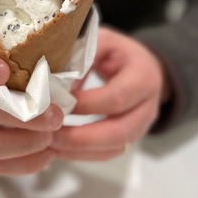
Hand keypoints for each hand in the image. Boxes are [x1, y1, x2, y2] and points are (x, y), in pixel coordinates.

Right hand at [0, 41, 63, 175]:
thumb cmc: (2, 64)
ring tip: (51, 137)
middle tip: (55, 116)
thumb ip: (24, 54)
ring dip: (23, 143)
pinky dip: (22, 163)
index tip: (5, 70)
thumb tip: (65, 66)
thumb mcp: (8, 51)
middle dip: (20, 116)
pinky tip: (47, 155)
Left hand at [50, 27, 167, 160]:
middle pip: (120, 131)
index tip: (59, 104)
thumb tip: (53, 81)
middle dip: (82, 137)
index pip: (117, 97)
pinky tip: (59, 149)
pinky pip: (108, 153)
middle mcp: (148, 106)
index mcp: (143, 77)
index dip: (88, 104)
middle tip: (50, 135)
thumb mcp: (101, 42)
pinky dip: (83, 155)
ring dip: (80, 150)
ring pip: (114, 148)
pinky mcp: (129, 138)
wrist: (142, 66)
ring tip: (50, 144)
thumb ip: (81, 57)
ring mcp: (141, 126)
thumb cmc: (117, 52)